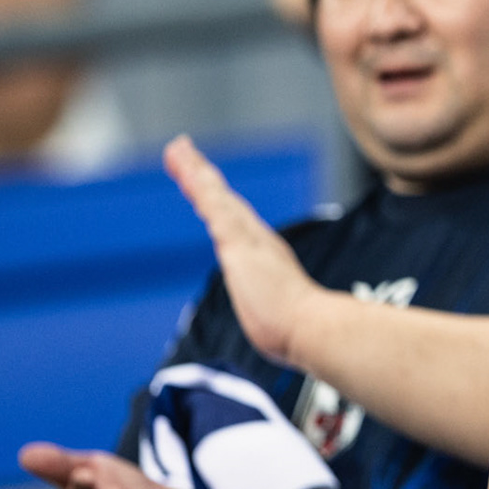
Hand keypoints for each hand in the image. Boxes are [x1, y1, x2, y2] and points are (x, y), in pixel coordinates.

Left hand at [164, 136, 328, 369]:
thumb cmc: (303, 333)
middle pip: (223, 202)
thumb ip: (288, 320)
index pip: (236, 225)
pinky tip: (186, 166)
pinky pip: (212, 202)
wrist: (312, 329)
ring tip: (177, 149)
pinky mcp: (235, 239)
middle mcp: (258, 242)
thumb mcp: (287, 322)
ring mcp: (247, 238)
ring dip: (195, 171)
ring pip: (215, 195)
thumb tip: (298, 339)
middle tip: (182, 151)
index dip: (219, 204)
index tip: (206, 186)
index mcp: (266, 259)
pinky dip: (199, 182)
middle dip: (202, 176)